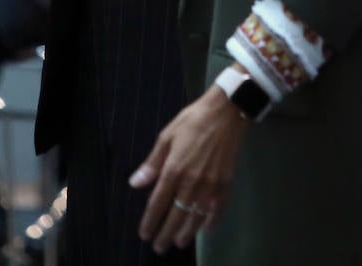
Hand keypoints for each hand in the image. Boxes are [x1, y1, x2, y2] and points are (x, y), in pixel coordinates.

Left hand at [130, 81, 248, 253]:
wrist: (225, 114)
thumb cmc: (191, 122)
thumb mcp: (166, 137)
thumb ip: (152, 163)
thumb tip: (135, 183)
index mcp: (173, 169)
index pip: (158, 202)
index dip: (150, 220)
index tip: (144, 234)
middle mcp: (191, 182)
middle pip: (176, 214)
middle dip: (166, 233)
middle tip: (159, 247)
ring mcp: (211, 185)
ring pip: (196, 216)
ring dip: (186, 232)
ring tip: (178, 243)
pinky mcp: (226, 184)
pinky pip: (218, 208)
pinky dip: (211, 220)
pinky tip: (205, 229)